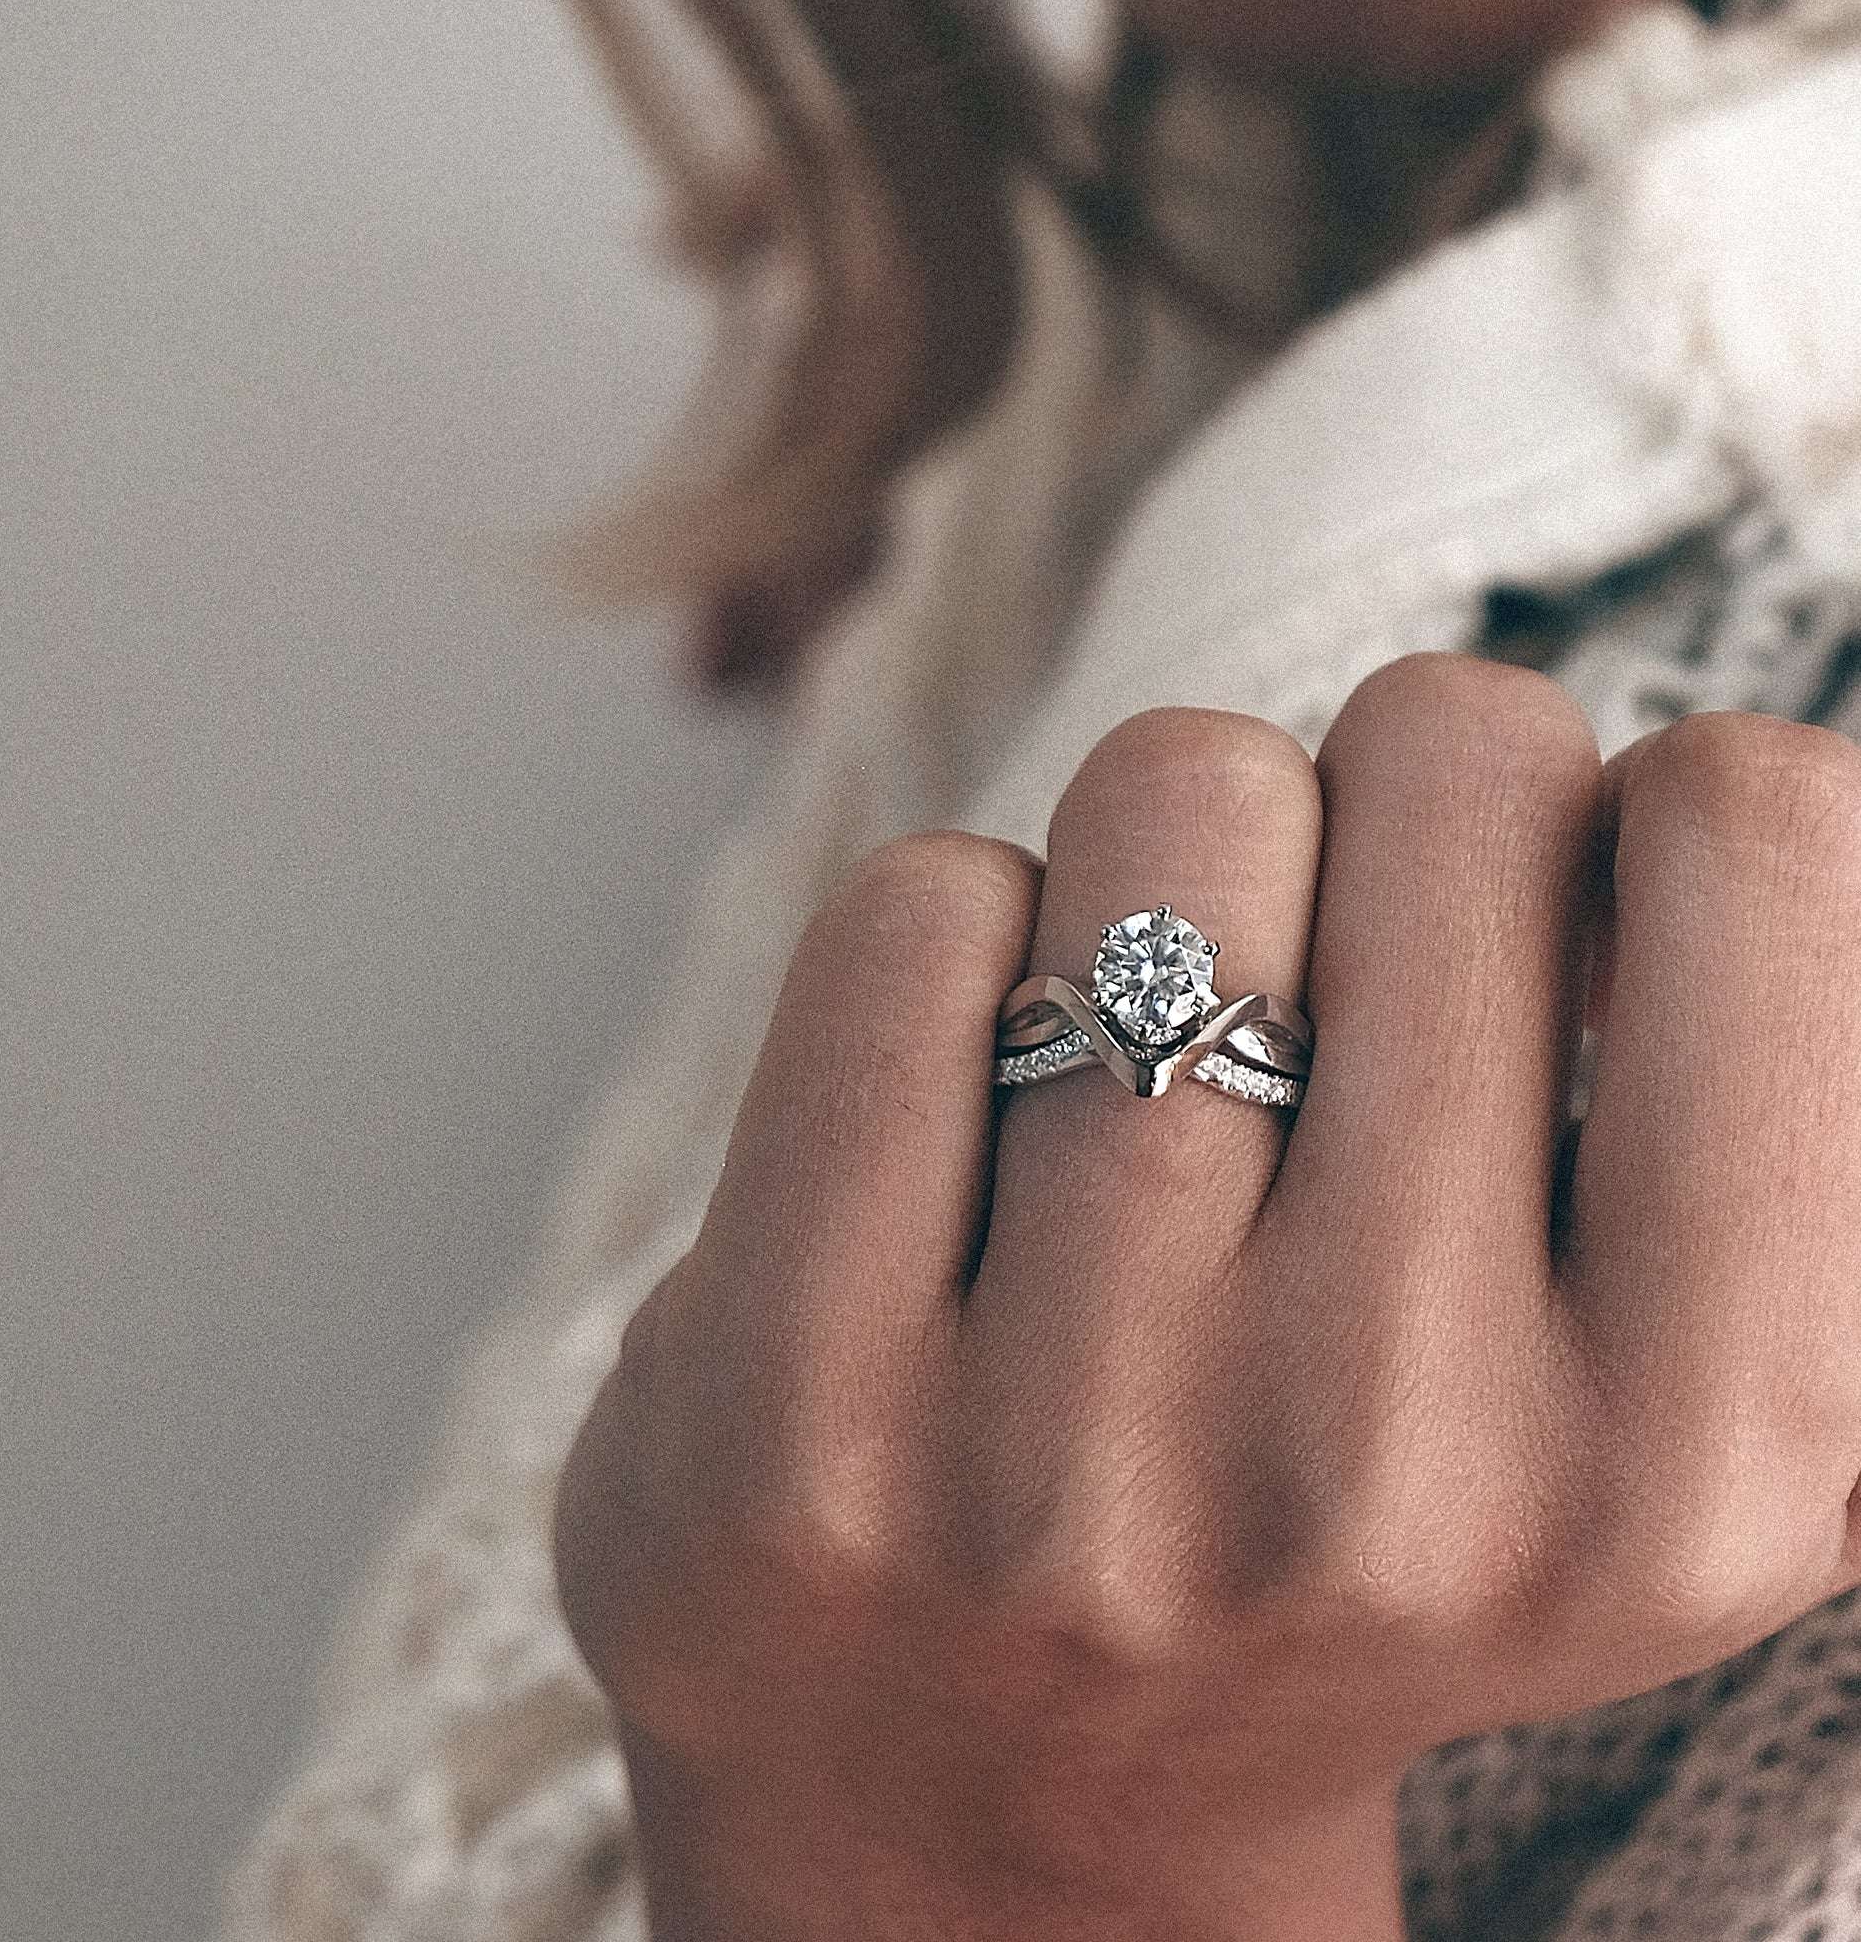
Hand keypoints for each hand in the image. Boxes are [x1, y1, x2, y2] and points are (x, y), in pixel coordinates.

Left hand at [552, 655, 1860, 1939]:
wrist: (998, 1804)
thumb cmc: (1346, 1516)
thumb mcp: (1657, 1389)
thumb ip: (1753, 1109)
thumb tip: (1722, 814)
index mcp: (1698, 1461)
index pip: (1762, 829)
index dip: (1661, 808)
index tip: (1563, 920)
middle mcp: (1384, 1459)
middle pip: (1448, 754)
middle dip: (1392, 813)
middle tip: (1329, 994)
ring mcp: (1064, 1437)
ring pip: (1176, 792)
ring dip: (1165, 869)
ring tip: (1142, 1070)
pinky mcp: (795, 1394)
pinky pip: (918, 913)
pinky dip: (955, 943)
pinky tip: (963, 1117)